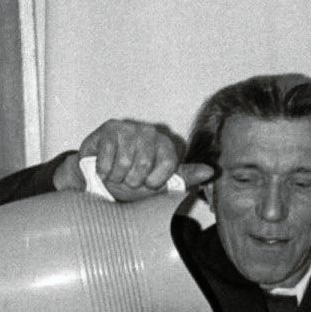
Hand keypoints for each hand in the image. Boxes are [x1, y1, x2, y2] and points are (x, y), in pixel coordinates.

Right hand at [52, 119, 212, 199]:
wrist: (100, 177)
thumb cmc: (132, 180)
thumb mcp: (161, 183)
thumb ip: (185, 177)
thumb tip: (210, 171)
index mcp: (165, 144)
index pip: (168, 164)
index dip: (154, 180)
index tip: (147, 183)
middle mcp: (149, 132)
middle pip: (144, 164)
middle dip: (132, 180)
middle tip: (128, 178)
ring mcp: (129, 128)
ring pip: (125, 163)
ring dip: (117, 176)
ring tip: (116, 174)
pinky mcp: (109, 128)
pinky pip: (109, 158)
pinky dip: (104, 170)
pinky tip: (104, 168)